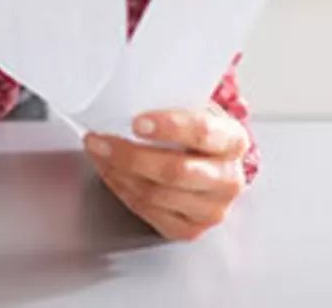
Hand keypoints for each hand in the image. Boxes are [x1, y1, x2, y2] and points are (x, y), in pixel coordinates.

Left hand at [84, 105, 249, 240]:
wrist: (211, 163)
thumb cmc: (195, 132)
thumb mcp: (193, 109)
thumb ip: (168, 105)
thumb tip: (122, 102)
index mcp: (233, 141)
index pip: (202, 133)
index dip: (169, 127)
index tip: (136, 122)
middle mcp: (228, 180)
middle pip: (175, 172)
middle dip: (130, 156)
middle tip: (99, 139)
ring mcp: (211, 210)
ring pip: (155, 194)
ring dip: (117, 172)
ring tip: (98, 152)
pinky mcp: (190, 230)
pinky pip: (147, 211)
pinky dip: (121, 189)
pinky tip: (109, 171)